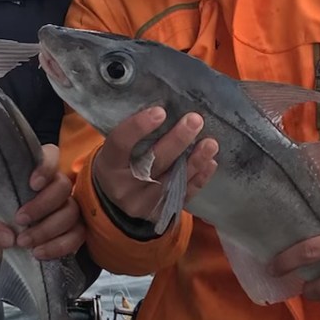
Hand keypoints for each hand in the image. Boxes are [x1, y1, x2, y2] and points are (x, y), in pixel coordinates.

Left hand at [0, 144, 85, 261]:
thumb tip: (7, 237)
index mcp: (30, 173)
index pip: (50, 155)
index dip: (46, 167)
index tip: (32, 184)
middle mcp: (53, 187)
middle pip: (63, 186)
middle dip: (43, 205)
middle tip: (20, 220)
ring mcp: (66, 208)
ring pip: (72, 212)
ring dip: (49, 229)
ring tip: (24, 243)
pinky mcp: (73, 231)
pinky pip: (77, 236)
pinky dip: (60, 246)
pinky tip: (39, 253)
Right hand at [92, 107, 218, 221]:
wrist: (116, 198)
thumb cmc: (120, 162)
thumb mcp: (118, 149)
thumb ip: (135, 133)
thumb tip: (169, 106)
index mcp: (108, 165)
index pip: (120, 143)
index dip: (138, 127)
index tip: (160, 111)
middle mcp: (124, 188)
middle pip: (153, 162)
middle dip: (177, 141)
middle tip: (194, 120)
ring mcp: (143, 203)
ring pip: (172, 182)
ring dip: (195, 161)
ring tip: (211, 143)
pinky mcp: (160, 213)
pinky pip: (183, 196)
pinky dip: (199, 179)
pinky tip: (210, 163)